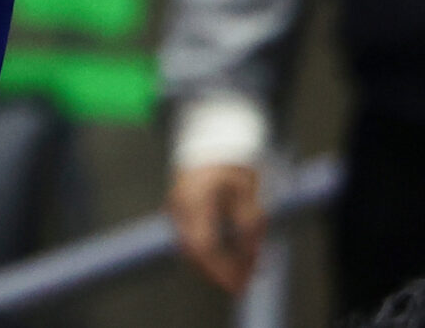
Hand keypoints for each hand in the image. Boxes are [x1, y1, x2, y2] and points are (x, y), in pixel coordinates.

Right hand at [167, 163, 265, 295]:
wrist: (209, 140)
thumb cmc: (230, 162)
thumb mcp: (248, 188)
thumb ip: (250, 220)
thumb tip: (251, 253)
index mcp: (196, 197)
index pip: (203, 245)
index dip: (220, 269)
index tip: (239, 284)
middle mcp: (179, 206)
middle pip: (194, 253)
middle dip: (220, 272)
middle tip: (244, 282)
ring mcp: (173, 209)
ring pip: (190, 250)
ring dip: (215, 265)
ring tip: (242, 270)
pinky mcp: (175, 212)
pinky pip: (189, 240)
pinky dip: (208, 254)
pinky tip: (229, 257)